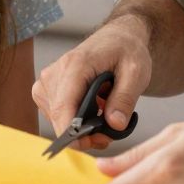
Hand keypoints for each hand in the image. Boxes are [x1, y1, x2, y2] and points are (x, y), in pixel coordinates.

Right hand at [32, 18, 151, 150]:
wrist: (117, 38)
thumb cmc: (126, 51)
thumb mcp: (136, 72)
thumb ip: (125, 98)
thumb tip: (114, 124)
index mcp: (75, 65)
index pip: (63, 106)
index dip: (71, 132)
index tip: (86, 145)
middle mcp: (54, 73)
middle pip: (59, 117)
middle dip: (83, 134)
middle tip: (109, 133)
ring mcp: (47, 82)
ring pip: (56, 119)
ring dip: (78, 129)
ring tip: (103, 121)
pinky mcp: (46, 90)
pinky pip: (55, 116)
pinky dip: (72, 122)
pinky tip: (90, 115)